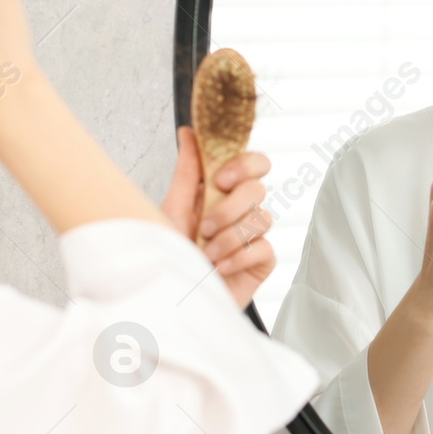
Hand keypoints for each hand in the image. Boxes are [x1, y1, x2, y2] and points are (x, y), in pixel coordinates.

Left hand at [161, 126, 275, 309]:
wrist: (170, 302)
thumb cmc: (169, 257)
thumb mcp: (171, 210)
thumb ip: (187, 172)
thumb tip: (189, 132)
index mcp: (221, 193)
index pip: (252, 164)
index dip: (243, 165)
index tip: (220, 180)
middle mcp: (239, 212)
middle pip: (258, 188)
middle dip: (230, 207)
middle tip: (206, 227)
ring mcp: (253, 237)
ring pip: (261, 219)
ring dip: (228, 238)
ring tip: (205, 254)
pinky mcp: (262, 262)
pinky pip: (263, 248)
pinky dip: (238, 257)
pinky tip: (218, 269)